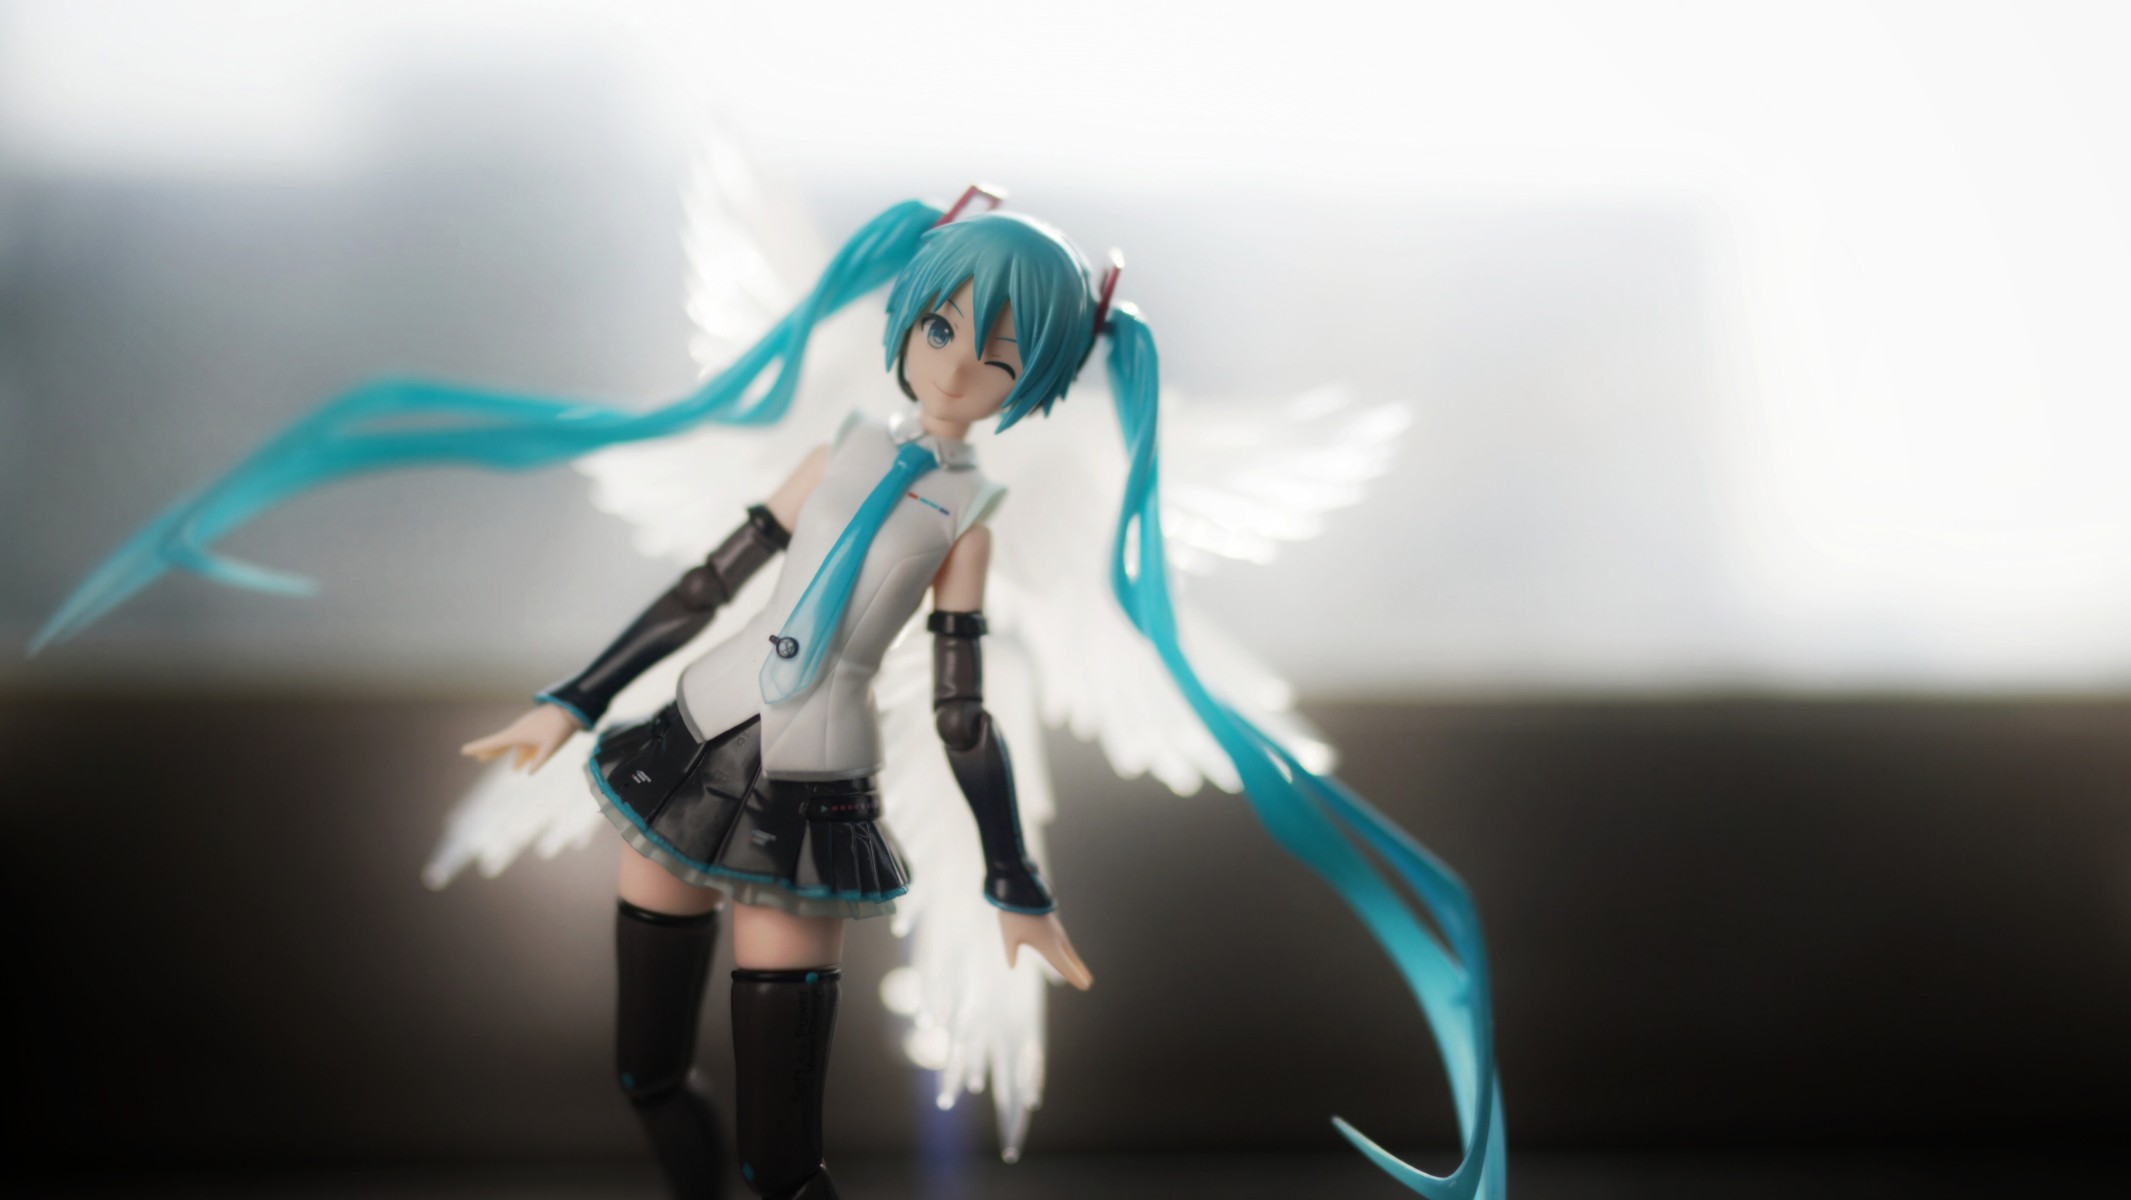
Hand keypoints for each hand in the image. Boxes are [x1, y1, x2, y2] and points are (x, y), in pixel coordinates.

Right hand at [460, 703, 581, 772]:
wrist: (572, 709)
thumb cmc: (559, 728)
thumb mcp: (550, 748)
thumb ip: (539, 761)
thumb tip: (529, 772)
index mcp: (517, 734)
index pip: (493, 743)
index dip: (478, 747)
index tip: (463, 750)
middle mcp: (519, 731)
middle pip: (501, 744)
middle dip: (491, 752)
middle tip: (477, 757)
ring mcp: (528, 729)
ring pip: (517, 746)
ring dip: (515, 758)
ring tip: (513, 770)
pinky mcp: (538, 729)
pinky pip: (528, 744)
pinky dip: (526, 755)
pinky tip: (526, 767)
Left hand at [999, 910, 1093, 989]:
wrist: (1020, 888)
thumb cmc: (1014, 914)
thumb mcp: (1009, 936)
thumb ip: (1011, 953)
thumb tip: (1011, 966)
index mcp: (1048, 945)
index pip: (1065, 966)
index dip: (1075, 977)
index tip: (1086, 986)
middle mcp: (1056, 939)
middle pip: (1071, 960)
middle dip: (1079, 971)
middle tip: (1089, 983)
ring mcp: (1056, 931)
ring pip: (1069, 950)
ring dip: (1075, 962)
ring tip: (1082, 971)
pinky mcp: (1053, 925)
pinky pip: (1064, 943)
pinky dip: (1069, 953)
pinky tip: (1067, 954)